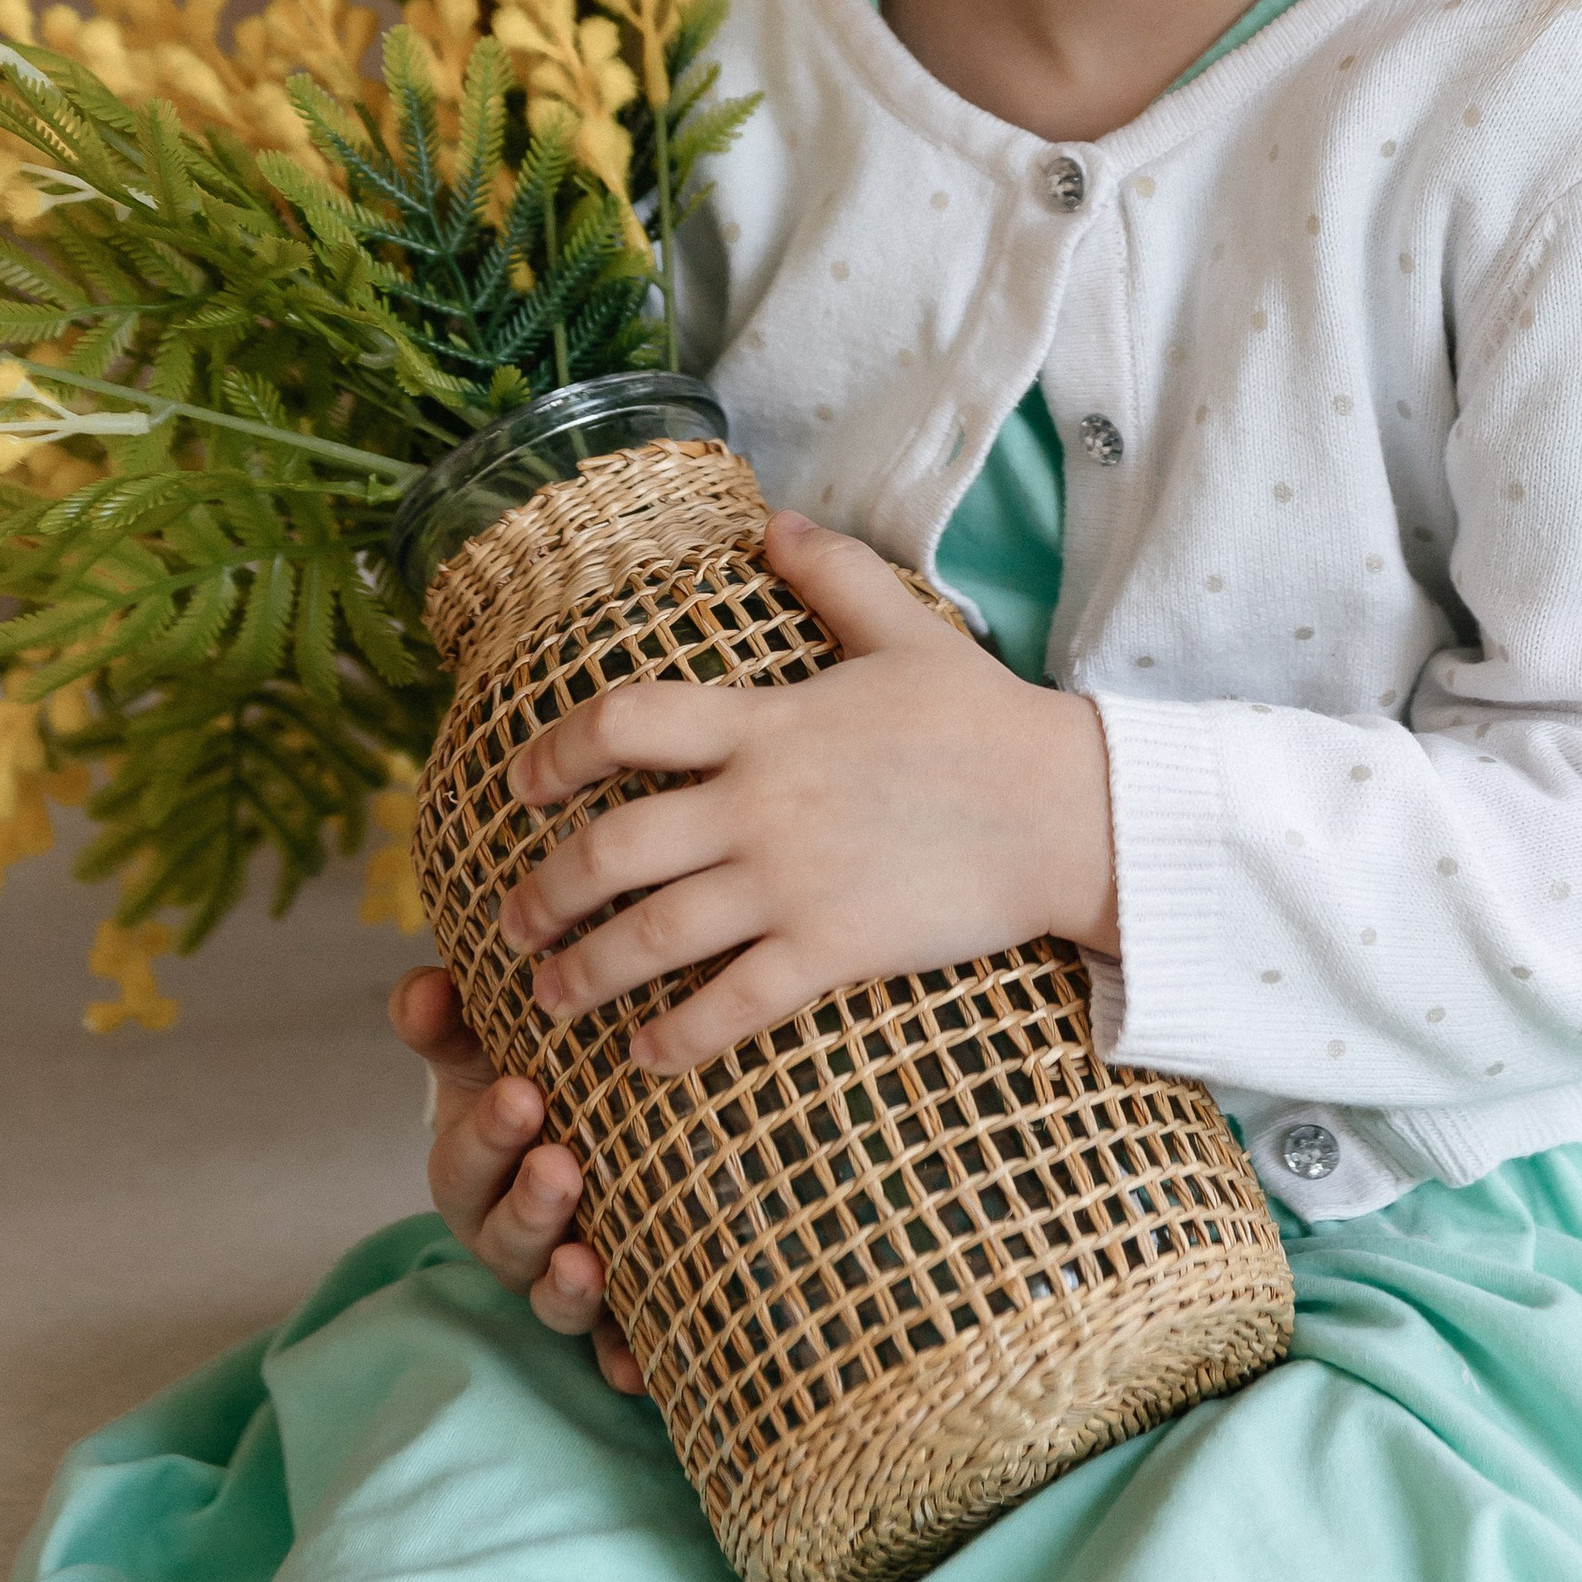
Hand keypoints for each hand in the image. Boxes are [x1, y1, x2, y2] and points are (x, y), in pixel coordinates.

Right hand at [386, 963, 643, 1389]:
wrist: (584, 1122)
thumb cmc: (527, 1075)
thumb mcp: (482, 1042)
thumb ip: (447, 1017)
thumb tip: (426, 988)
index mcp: (472, 1169)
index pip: (465, 1160)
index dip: (488, 1134)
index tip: (523, 1094)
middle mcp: (508, 1232)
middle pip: (507, 1234)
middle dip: (530, 1204)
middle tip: (560, 1165)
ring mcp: (558, 1276)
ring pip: (554, 1296)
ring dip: (566, 1284)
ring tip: (585, 1261)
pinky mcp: (614, 1314)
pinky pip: (613, 1347)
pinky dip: (622, 1361)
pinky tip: (640, 1371)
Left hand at [496, 509, 1118, 1071]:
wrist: (1067, 810)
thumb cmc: (986, 720)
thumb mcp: (908, 630)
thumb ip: (833, 576)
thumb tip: (775, 523)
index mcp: (767, 721)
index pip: (626, 723)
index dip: (556, 752)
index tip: (521, 785)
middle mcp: (760, 803)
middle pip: (613, 848)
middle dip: (544, 892)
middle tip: (514, 920)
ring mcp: (792, 882)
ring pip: (652, 937)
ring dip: (585, 974)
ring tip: (549, 1000)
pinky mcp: (833, 950)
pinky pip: (731, 1005)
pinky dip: (676, 1038)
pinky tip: (645, 1058)